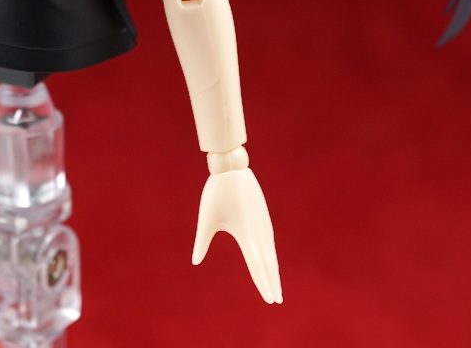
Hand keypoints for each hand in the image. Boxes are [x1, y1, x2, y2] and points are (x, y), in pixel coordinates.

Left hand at [193, 167, 281, 303]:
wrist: (232, 169)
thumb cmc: (216, 193)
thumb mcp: (206, 219)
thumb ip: (202, 241)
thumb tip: (195, 261)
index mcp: (246, 235)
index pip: (257, 266)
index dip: (263, 283)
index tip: (269, 299)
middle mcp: (259, 233)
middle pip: (268, 263)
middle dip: (272, 282)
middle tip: (276, 301)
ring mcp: (264, 225)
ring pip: (271, 254)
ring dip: (273, 271)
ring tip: (276, 286)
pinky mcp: (264, 218)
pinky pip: (270, 243)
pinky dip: (272, 257)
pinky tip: (271, 263)